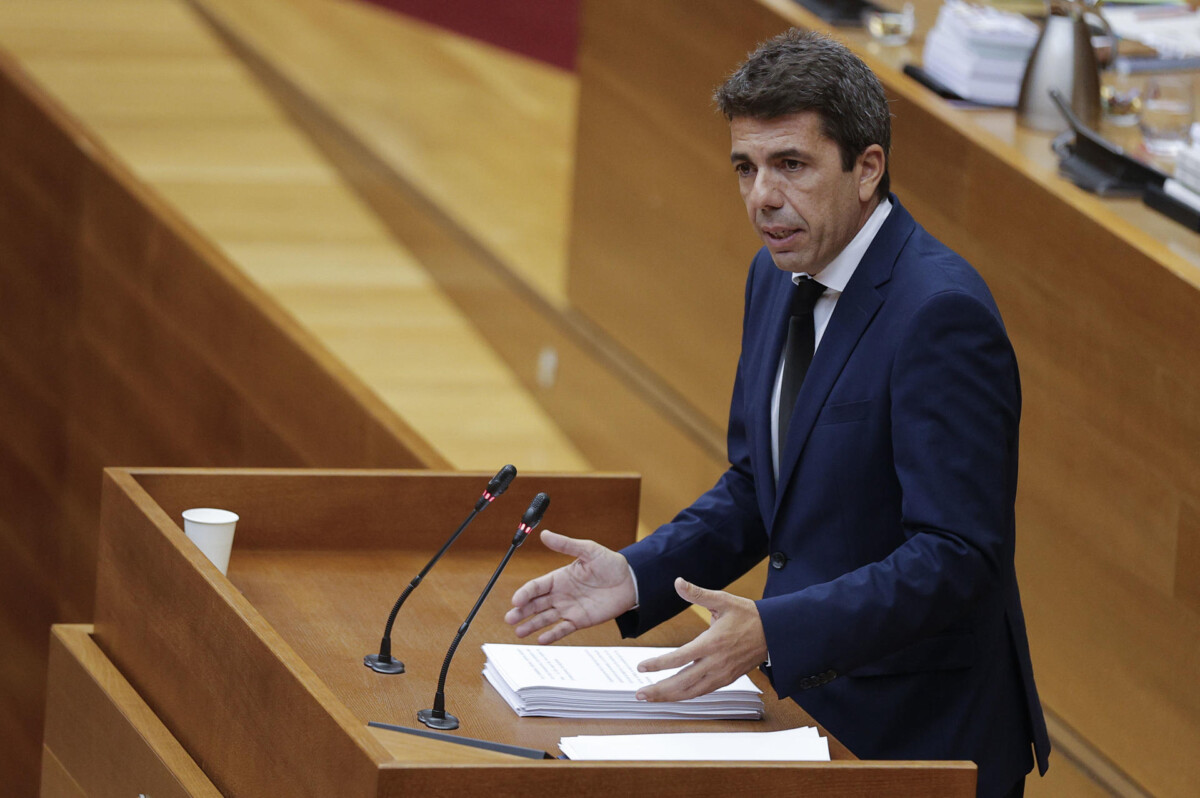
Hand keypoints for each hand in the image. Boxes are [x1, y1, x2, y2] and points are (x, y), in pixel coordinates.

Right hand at [505, 530, 636, 643]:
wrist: (630, 581)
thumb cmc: (609, 563)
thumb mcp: (588, 550)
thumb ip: (566, 544)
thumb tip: (544, 534)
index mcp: (559, 577)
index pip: (536, 586)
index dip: (525, 593)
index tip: (516, 600)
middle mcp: (560, 594)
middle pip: (535, 604)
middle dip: (521, 612)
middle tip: (509, 619)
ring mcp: (568, 608)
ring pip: (545, 618)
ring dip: (531, 625)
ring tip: (518, 632)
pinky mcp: (579, 620)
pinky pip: (562, 629)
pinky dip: (552, 635)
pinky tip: (541, 640)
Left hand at [635, 578, 766, 701]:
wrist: (774, 633)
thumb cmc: (748, 615)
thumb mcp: (723, 600)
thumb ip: (698, 594)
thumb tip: (678, 582)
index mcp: (712, 643)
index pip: (679, 658)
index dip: (658, 664)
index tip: (642, 667)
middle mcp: (716, 663)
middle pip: (682, 682)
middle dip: (659, 690)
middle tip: (639, 694)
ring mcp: (722, 674)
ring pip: (691, 692)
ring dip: (669, 697)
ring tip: (651, 697)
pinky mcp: (727, 680)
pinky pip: (702, 692)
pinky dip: (686, 696)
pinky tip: (674, 695)